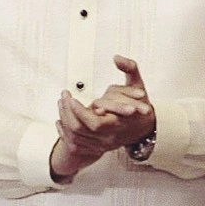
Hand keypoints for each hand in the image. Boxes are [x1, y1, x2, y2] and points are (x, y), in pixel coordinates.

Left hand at [49, 56, 154, 179]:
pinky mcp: (96, 147)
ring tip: (62, 102)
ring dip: (64, 119)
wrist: (145, 127)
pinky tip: (60, 120)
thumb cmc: (140, 105)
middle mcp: (109, 137)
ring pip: (75, 136)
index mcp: (119, 123)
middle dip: (68, 112)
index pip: (95, 123)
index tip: (72, 98)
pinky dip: (64, 132)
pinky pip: (75, 144)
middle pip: (80, 130)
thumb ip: (130, 68)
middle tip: (64, 96)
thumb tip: (117, 57)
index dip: (80, 112)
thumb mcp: (138, 85)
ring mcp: (102, 144)